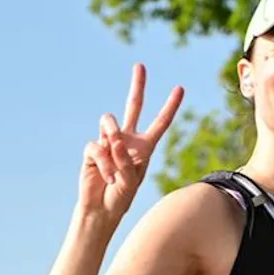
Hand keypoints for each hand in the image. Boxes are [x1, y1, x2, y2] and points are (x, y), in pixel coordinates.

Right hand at [78, 64, 183, 225]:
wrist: (101, 210)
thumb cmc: (121, 198)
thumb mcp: (132, 181)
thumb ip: (126, 160)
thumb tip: (113, 139)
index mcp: (144, 147)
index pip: (159, 122)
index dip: (170, 106)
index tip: (180, 88)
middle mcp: (127, 140)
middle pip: (133, 106)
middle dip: (137, 85)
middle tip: (140, 65)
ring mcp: (108, 142)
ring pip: (109, 120)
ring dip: (112, 136)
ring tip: (114, 153)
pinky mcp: (93, 149)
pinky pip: (97, 145)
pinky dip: (104, 161)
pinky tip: (107, 176)